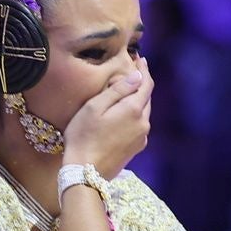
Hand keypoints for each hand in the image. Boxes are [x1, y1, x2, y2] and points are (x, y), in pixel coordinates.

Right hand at [62, 62, 153, 179]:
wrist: (86, 173)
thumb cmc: (84, 136)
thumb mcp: (95, 107)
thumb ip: (117, 90)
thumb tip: (137, 76)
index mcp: (134, 110)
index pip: (146, 84)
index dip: (144, 70)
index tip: (140, 58)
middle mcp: (143, 123)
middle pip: (146, 98)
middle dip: (141, 84)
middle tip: (132, 70)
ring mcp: (141, 138)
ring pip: (143, 112)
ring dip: (137, 100)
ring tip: (126, 91)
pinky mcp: (136, 149)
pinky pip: (139, 125)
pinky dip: (134, 114)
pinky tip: (123, 114)